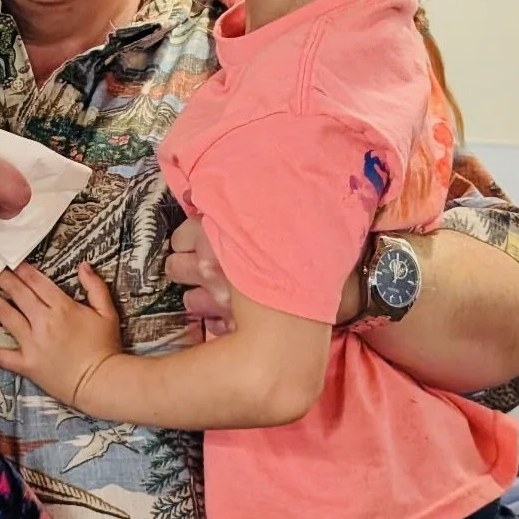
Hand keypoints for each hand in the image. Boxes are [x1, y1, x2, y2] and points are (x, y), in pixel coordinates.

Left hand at [0, 262, 122, 409]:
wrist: (102, 382)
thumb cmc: (105, 347)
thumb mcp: (107, 312)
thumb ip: (95, 286)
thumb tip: (83, 265)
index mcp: (62, 306)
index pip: (35, 280)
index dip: (21, 268)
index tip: (8, 259)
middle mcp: (43, 320)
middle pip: (17, 292)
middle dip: (1, 277)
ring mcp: (32, 342)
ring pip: (5, 315)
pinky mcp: (26, 364)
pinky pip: (0, 355)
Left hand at [167, 216, 363, 330]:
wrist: (343, 278)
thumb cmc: (305, 238)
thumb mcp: (263, 210)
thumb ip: (224, 203)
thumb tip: (193, 192)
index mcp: (215, 233)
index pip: (179, 236)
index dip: (189, 237)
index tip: (201, 238)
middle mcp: (211, 266)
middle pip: (175, 267)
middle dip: (185, 264)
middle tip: (202, 263)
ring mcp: (221, 300)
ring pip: (189, 300)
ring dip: (199, 293)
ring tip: (215, 289)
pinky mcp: (236, 326)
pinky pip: (211, 325)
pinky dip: (217, 319)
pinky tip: (230, 312)